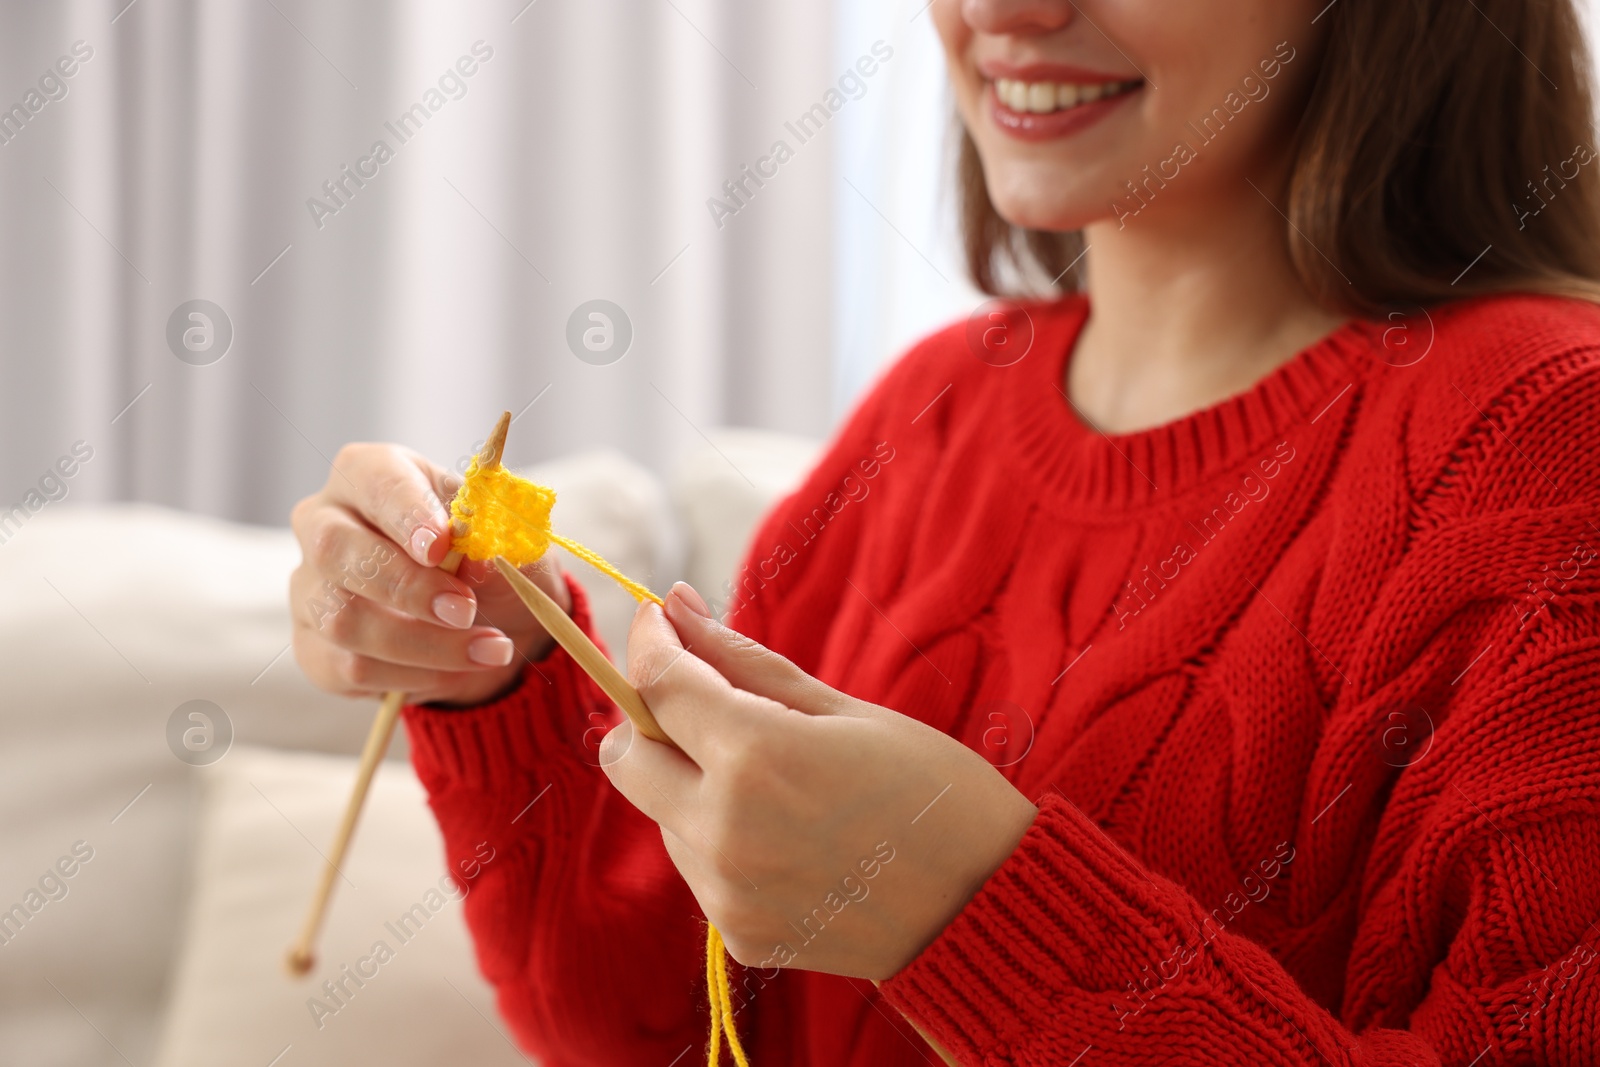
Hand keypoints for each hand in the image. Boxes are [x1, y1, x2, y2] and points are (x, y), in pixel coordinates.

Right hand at [289, 442, 572, 706]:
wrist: (493, 621)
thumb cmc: (491, 562)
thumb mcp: (510, 544)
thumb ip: (495, 546)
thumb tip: (478, 560)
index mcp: (372, 473)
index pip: (375, 481)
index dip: (406, 513)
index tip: (442, 545)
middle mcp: (325, 522)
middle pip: (336, 550)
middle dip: (407, 586)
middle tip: (466, 609)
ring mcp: (310, 587)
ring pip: (344, 619)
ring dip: (426, 644)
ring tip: (490, 649)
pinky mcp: (313, 646)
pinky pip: (350, 667)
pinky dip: (414, 675)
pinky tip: (456, 670)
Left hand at [601, 583, 1037, 980]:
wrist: (989, 908)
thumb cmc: (935, 790)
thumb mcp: (843, 709)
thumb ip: (744, 661)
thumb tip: (676, 604)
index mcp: (756, 755)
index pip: (658, 684)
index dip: (651, 643)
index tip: (662, 621)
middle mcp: (724, 828)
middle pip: (626, 758)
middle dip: (651, 720)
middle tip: (706, 706)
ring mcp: (726, 891)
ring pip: (662, 815)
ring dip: (692, 785)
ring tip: (780, 784)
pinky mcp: (738, 936)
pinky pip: (699, 869)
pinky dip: (724, 840)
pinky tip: (792, 837)